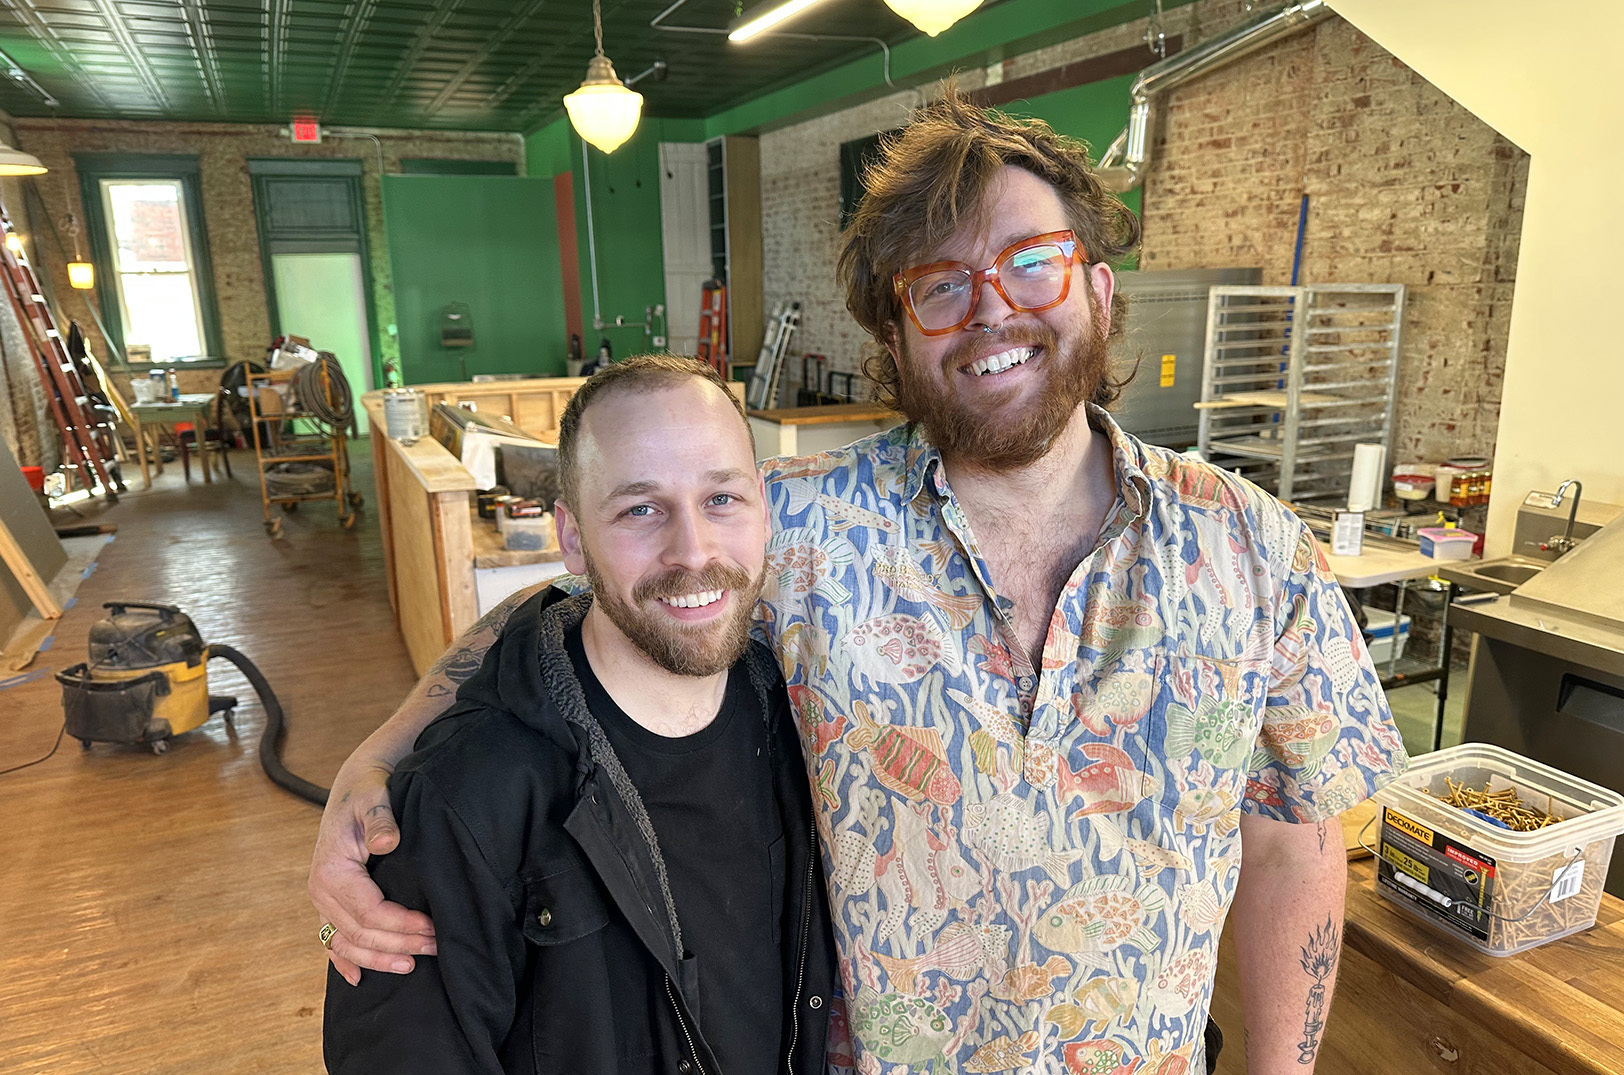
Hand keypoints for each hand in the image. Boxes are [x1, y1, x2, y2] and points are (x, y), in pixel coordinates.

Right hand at [309, 757, 435, 984]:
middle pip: (361, 933)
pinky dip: (345, 961)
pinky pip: (332, 939)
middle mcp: (321, 891)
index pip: (369, 912)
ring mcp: (322, 900)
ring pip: (347, 943)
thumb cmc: (367, 790)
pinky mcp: (329, 902)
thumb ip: (380, 820)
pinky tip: (357, 979)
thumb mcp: (374, 797)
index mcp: (331, 870)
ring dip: (378, 960)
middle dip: (399, 945)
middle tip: (436, 947)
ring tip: (410, 966)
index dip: (402, 925)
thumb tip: (387, 842)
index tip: (432, 927)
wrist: (354, 785)